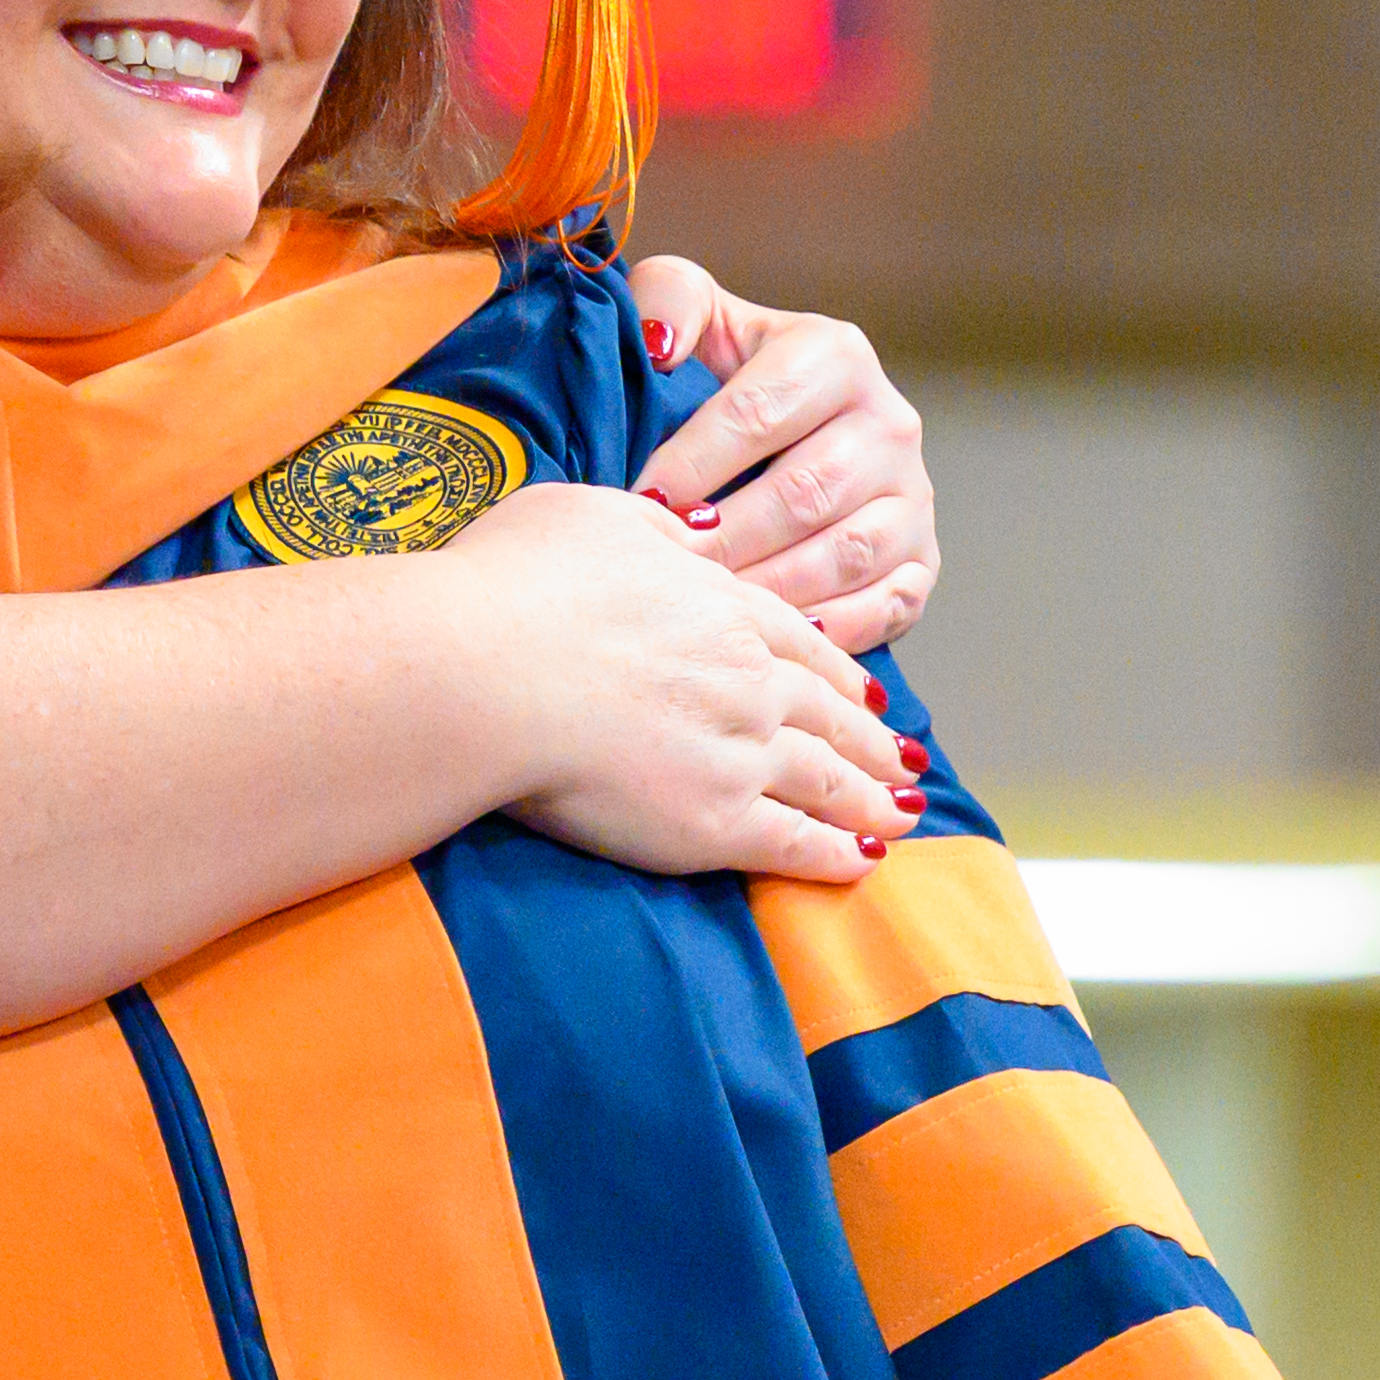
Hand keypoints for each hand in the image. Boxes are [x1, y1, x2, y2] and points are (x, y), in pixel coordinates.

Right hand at [433, 480, 917, 885]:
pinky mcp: (712, 824)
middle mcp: (749, 679)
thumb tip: (692, 534)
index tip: (863, 692)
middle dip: (869, 739)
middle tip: (899, 758)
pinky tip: (859, 862)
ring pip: (826, 779)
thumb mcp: (588, 517)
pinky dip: (834, 855)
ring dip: (868, 799)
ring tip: (899, 816)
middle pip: (828, 712)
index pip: (799, 642)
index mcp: (721, 606)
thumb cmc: (512, 586)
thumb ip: (654, 528)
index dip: (835, 670)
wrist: (480, 671)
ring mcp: (739, 753)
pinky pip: (793, 844)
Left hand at [624, 263, 938, 652]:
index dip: (693, 461)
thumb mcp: (698, 317)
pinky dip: (833, 629)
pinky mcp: (924, 559)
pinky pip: (887, 605)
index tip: (639, 499)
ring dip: (772, 587)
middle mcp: (889, 421)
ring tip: (708, 606)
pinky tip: (776, 636)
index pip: (759, 412)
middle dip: (726, 535)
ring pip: (845, 553)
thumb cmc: (723, 375)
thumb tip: (660, 345)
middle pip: (804, 492)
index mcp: (835, 355)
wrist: (791, 427)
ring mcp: (912, 495)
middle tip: (666, 566)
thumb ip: (670, 299)